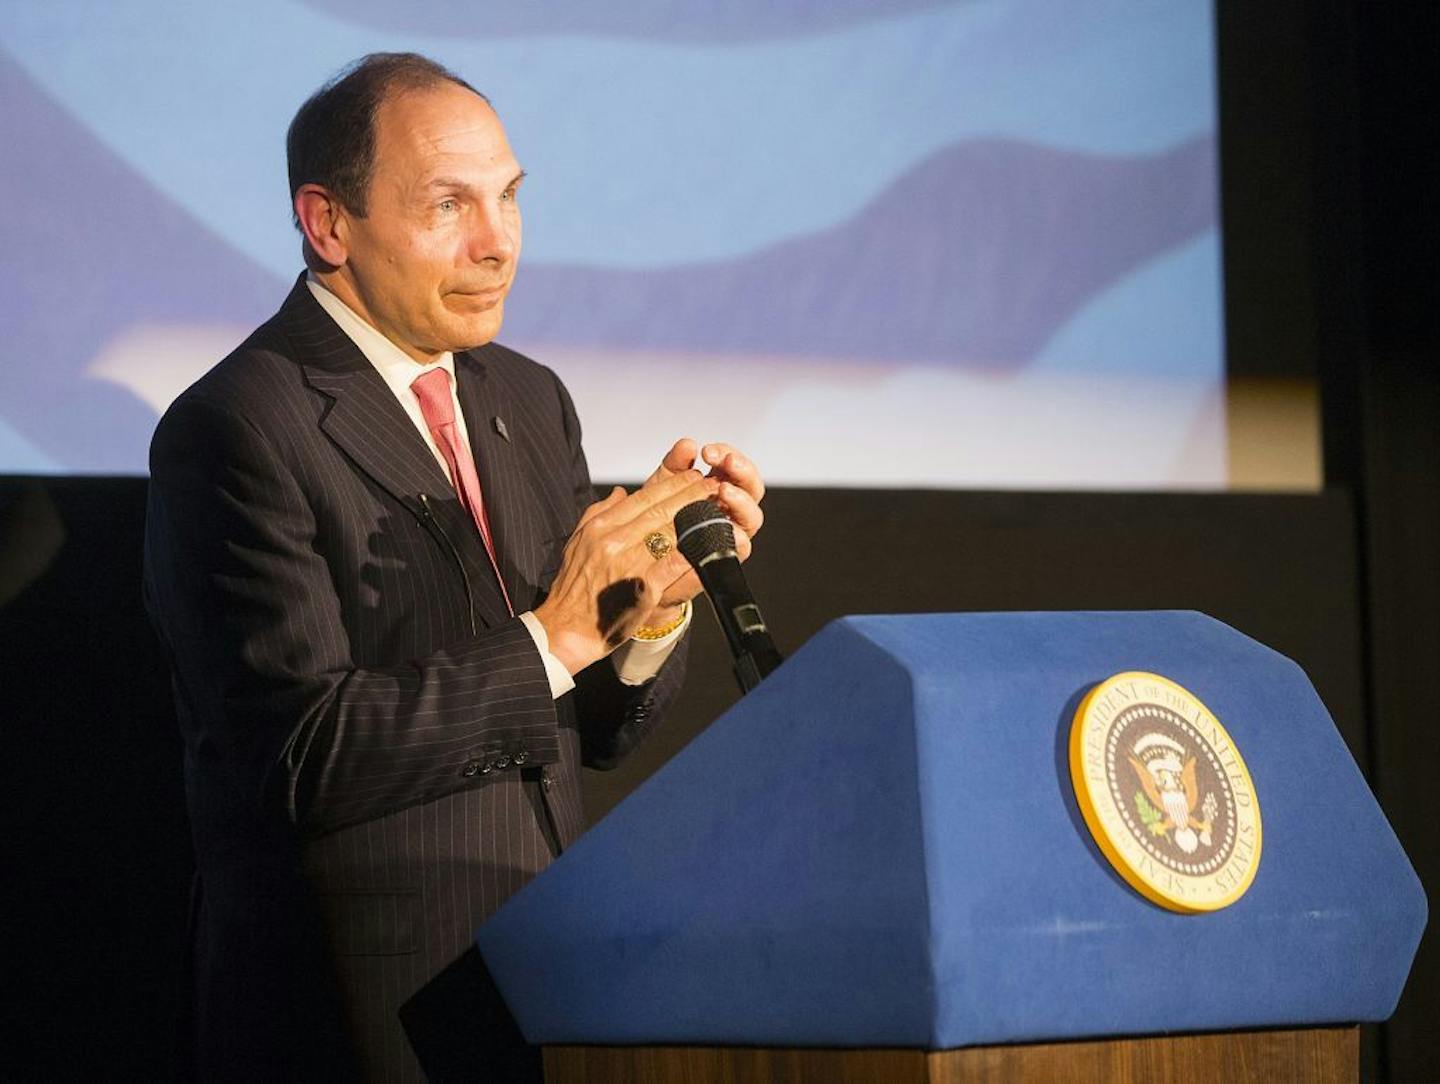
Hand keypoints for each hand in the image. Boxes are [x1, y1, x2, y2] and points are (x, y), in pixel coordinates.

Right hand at [533, 468, 720, 673]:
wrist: (567, 627)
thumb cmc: (573, 588)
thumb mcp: (578, 542)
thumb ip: (599, 512)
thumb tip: (621, 492)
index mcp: (601, 527)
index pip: (643, 498)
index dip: (671, 485)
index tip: (691, 477)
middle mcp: (614, 541)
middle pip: (660, 510)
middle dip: (690, 494)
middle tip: (711, 485)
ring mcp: (629, 564)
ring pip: (670, 532)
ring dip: (697, 518)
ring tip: (717, 508)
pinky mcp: (643, 587)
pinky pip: (673, 564)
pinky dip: (694, 551)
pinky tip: (711, 541)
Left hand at [641, 439, 765, 618]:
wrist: (643, 563)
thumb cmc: (654, 520)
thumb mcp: (661, 486)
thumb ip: (675, 465)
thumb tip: (687, 445)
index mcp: (720, 487)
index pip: (735, 466)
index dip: (727, 455)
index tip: (708, 451)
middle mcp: (731, 510)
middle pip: (753, 488)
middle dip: (742, 472)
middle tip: (726, 462)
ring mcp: (732, 534)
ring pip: (753, 517)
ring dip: (742, 501)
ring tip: (724, 490)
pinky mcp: (726, 558)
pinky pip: (741, 548)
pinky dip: (737, 536)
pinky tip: (726, 526)